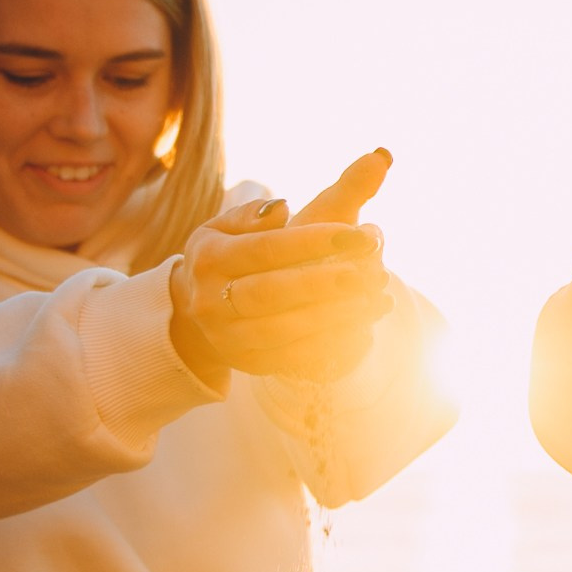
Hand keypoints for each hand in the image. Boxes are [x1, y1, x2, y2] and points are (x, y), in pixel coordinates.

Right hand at [169, 149, 397, 382]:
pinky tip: (363, 328)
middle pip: (272, 292)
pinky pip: (292, 359)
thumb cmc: (226, 256)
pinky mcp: (249, 363)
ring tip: (374, 300)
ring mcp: (228, 337)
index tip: (356, 235)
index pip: (266, 248)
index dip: (312, 242)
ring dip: (332, 317)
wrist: (197, 313)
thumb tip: (282, 207)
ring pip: (284, 330)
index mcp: (208, 258)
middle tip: (367, 273)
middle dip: (323, 283)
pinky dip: (329, 344)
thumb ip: (257, 212)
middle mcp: (210, 301)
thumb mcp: (229, 226)